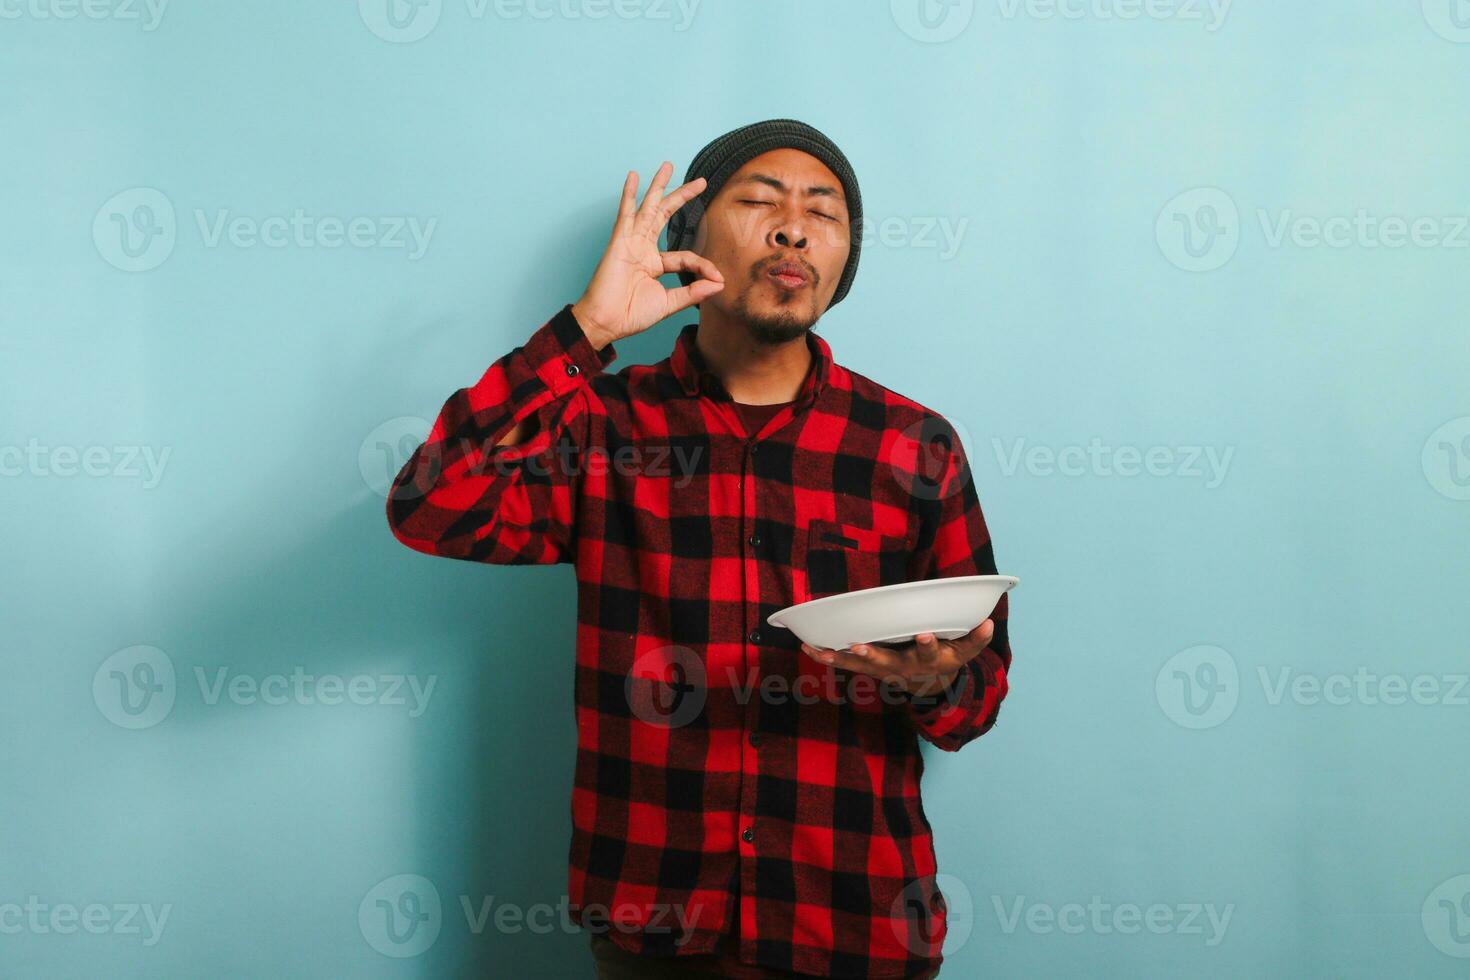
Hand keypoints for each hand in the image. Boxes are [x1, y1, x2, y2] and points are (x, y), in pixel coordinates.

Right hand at [571, 161, 724, 347]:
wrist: (607, 322)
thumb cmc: (631, 314)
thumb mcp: (669, 303)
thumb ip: (693, 292)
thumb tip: (719, 284)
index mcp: (654, 264)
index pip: (685, 256)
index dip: (703, 266)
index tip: (718, 278)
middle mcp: (643, 249)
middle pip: (666, 215)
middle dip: (682, 196)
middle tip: (701, 181)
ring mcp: (631, 243)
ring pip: (649, 208)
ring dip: (659, 186)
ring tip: (668, 166)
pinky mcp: (619, 242)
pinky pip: (626, 214)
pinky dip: (629, 195)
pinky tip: (633, 177)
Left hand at [800, 620, 995, 697]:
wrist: (928, 688)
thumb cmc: (944, 660)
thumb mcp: (963, 653)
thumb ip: (975, 640)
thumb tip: (988, 622)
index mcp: (928, 662)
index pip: (929, 653)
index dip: (927, 645)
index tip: (924, 634)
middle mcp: (903, 668)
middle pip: (887, 663)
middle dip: (872, 655)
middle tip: (858, 646)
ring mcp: (883, 670)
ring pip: (859, 666)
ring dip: (838, 657)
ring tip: (816, 649)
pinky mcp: (868, 669)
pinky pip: (845, 664)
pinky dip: (827, 655)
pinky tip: (807, 647)